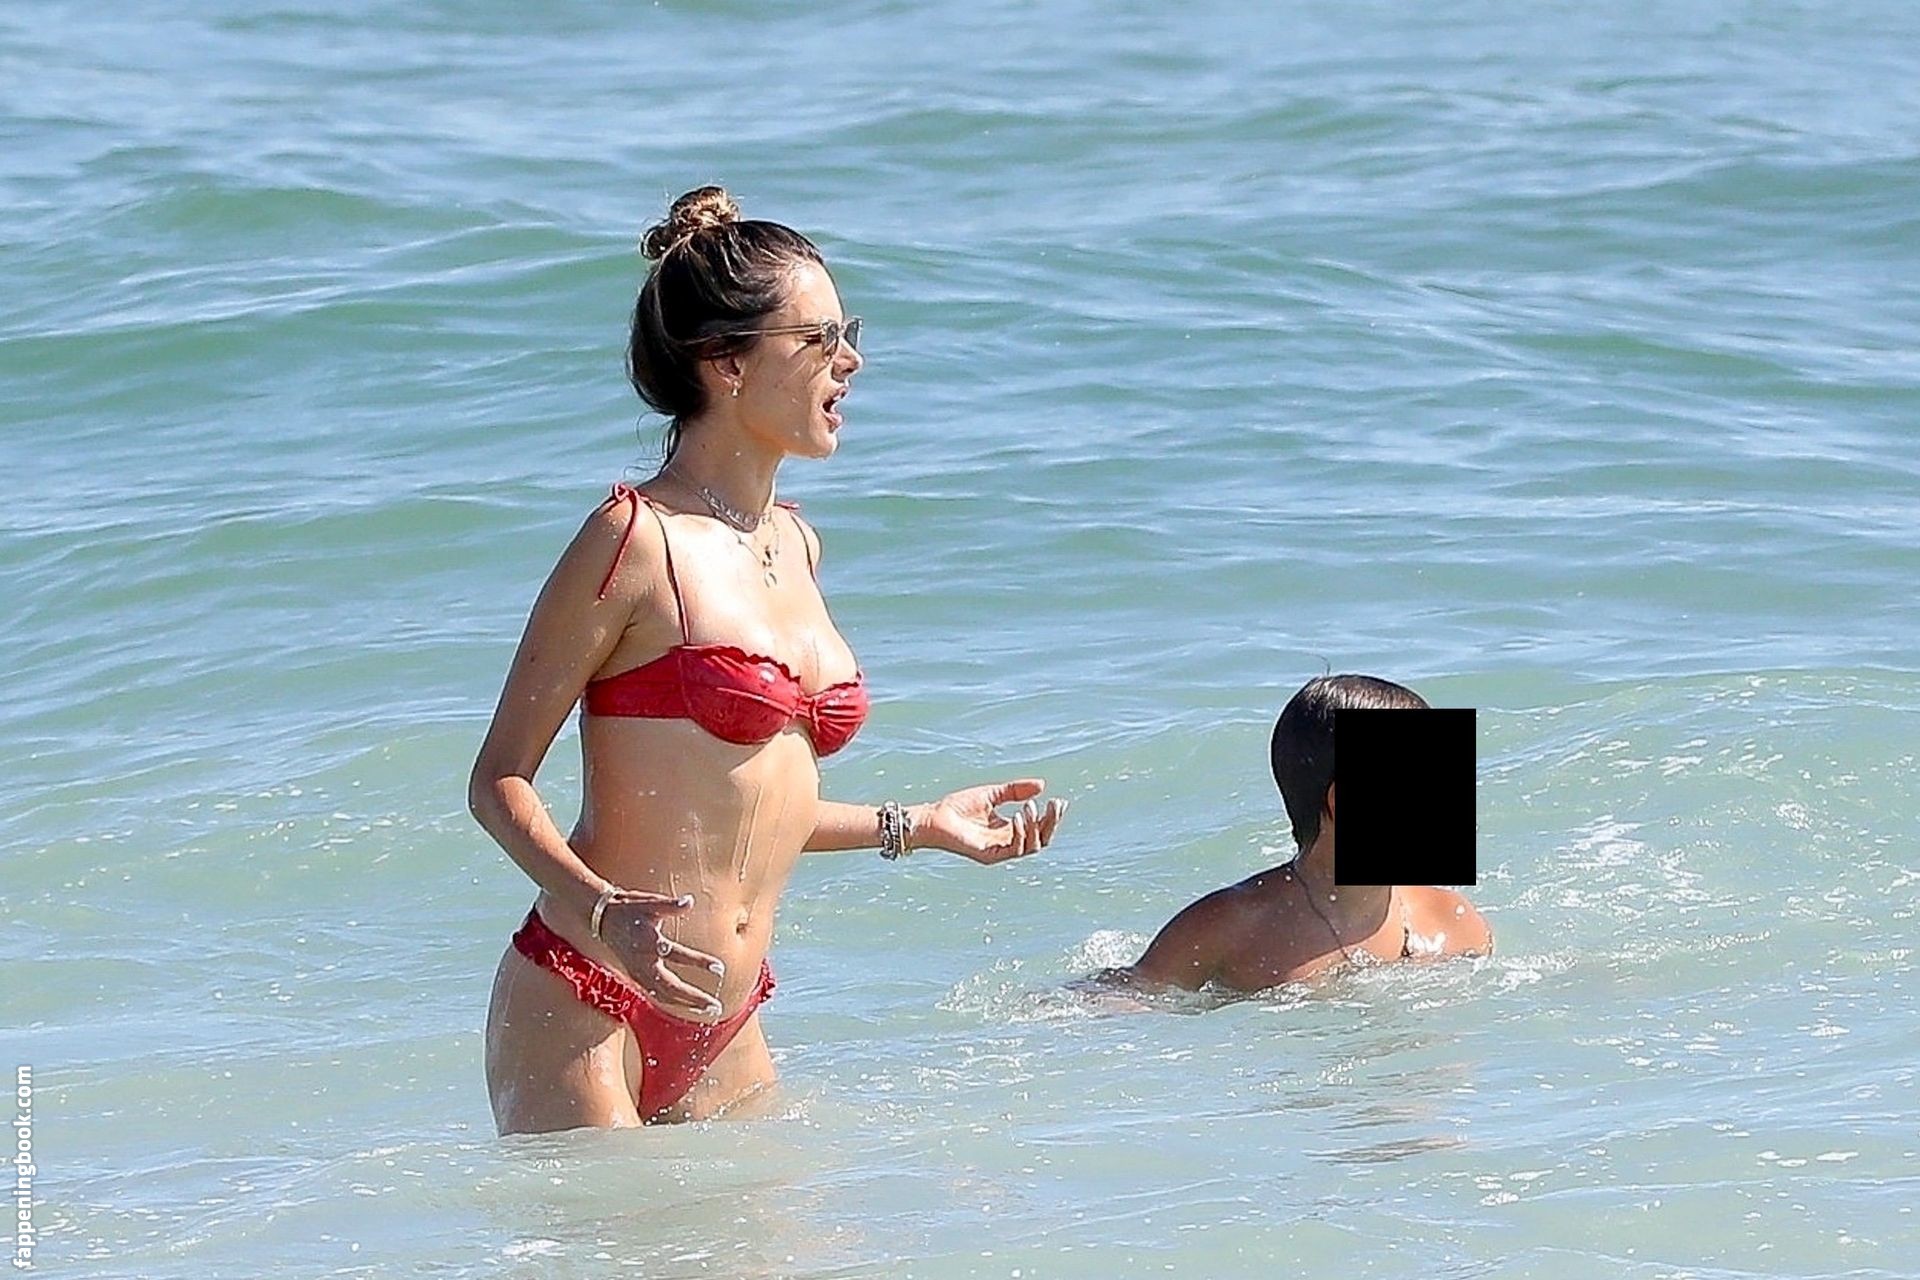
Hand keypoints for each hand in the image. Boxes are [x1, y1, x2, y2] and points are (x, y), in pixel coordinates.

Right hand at [596, 891, 727, 1016]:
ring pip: (664, 996)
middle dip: (694, 998)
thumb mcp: (649, 903)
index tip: (720, 968)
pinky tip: (687, 1005)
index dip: (699, 962)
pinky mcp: (636, 977)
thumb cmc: (629, 909)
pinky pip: (656, 994)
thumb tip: (689, 901)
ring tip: (707, 1011)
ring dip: (686, 1004)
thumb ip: (670, 905)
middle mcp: (643, 962)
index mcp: (648, 943)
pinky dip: (672, 1001)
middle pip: (671, 987)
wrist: (603, 919)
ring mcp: (638, 973)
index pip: (678, 955)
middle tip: (716, 1006)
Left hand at [911, 778, 1067, 864]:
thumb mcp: (992, 794)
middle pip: (1041, 839)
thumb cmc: (958, 807)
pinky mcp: (989, 856)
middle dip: (1051, 823)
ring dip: (1035, 827)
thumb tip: (1042, 784)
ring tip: (1028, 807)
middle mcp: (1007, 843)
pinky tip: (1018, 817)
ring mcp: (999, 851)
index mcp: (1009, 830)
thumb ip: (1015, 790)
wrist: (932, 817)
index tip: (1059, 801)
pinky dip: (1020, 834)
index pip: (1039, 828)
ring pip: (1032, 847)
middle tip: (1054, 805)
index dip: (1052, 817)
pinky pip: (1013, 850)